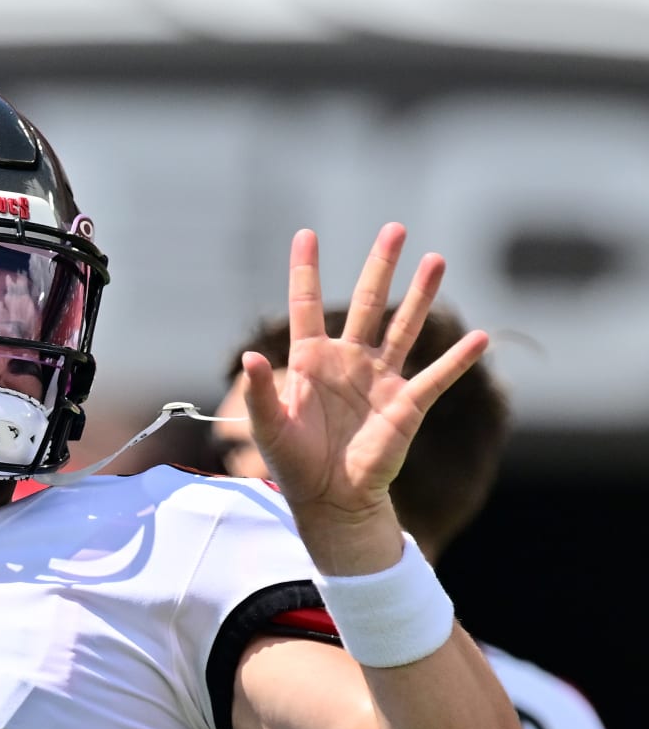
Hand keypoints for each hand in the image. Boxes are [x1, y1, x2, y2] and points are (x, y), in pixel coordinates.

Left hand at [240, 224, 488, 572]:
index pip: (308, 306)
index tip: (307, 234)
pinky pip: (436, 377)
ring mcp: (380, 379)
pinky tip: (479, 338)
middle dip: (380, 267)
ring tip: (436, 259)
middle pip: (368, 304)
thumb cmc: (293, 463)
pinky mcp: (406, 405)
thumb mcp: (268, 427)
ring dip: (421, 296)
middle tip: (395, 228)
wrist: (329, 500)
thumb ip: (261, 391)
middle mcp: (348, 362)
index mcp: (310, 361)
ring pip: (404, 328)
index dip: (307, 271)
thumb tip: (249, 356)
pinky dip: (457, 359)